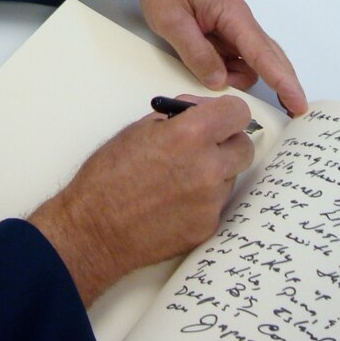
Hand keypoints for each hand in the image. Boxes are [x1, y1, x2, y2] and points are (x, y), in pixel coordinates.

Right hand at [28, 95, 253, 305]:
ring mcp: (211, 200)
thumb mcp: (138, 129)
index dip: (228, 113)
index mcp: (190, 135)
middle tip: (203, 147)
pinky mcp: (208, 226)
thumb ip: (177, 118)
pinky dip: (203, 199)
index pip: (238, 113)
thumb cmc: (107, 176)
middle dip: (227, 142)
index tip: (221, 118)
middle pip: (244, 146)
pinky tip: (174, 201)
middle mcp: (208, 167)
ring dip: (215, 172)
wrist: (94, 227)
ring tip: (178, 177)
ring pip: (231, 176)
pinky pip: (217, 203)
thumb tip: (199, 113)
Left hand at [83, 0, 306, 115]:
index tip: (298, 103)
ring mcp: (229, 24)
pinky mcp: (219, 28)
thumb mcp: (171, 19)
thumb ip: (196, 52)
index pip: (263, 53)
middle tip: (288, 111)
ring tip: (204, 73)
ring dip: (234, 75)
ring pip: (246, 59)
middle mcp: (237, 19)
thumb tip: (218, 81)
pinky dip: (224, 66)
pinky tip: (207, 68)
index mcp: (232, 14)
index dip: (282, 81)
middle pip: (267, 57)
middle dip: (279, 82)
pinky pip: (230, 53)